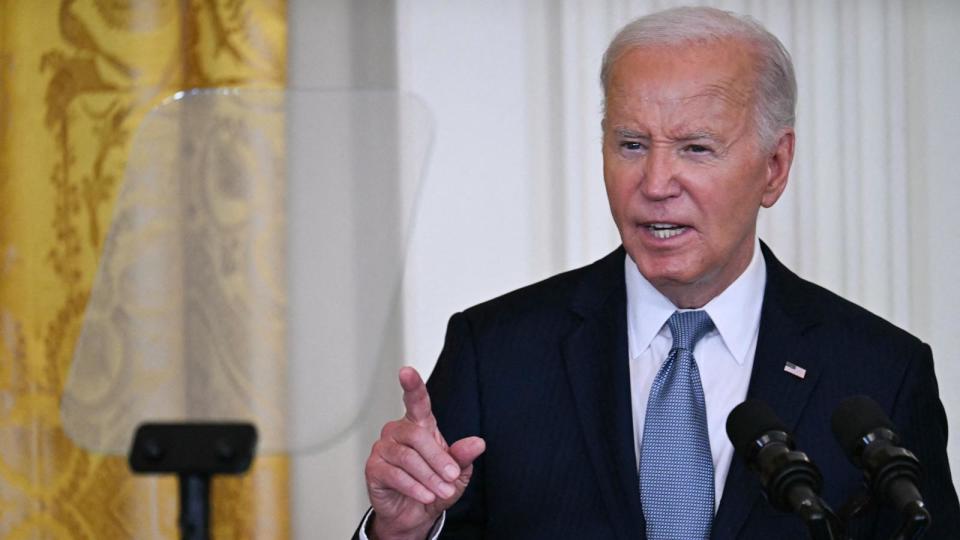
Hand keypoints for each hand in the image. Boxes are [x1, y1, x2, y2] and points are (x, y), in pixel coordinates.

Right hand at [364, 367, 485, 539]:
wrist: (414, 515)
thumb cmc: (433, 487)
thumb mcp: (456, 474)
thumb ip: (463, 457)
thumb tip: (478, 443)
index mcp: (419, 425)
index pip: (416, 401)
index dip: (412, 385)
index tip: (406, 372)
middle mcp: (398, 431)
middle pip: (417, 436)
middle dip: (438, 459)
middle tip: (452, 477)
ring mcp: (383, 449)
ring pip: (408, 458)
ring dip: (429, 477)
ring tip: (441, 492)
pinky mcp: (373, 468)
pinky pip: (395, 475)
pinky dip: (414, 487)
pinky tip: (425, 496)